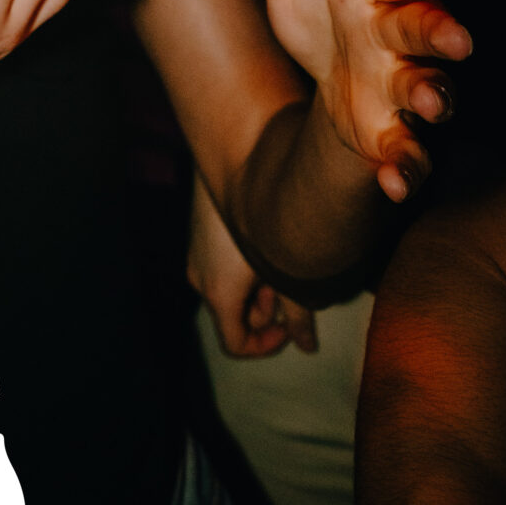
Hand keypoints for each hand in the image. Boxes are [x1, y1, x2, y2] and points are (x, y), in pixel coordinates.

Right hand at [187, 174, 316, 358]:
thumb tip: (309, 348)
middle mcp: (200, 278)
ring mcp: (196, 253)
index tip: (290, 328)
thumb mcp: (285, 269)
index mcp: (218, 293)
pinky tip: (268, 239)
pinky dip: (246, 266)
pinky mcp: (199, 234)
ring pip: (229, 289)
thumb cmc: (262, 215)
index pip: (235, 344)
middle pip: (234, 316)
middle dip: (266, 308)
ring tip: (281, 255)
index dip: (266, 345)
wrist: (235, 156)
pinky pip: (222, 266)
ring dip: (257, 285)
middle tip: (290, 281)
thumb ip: (298, 312)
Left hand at [253, 0, 469, 201]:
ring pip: (426, 88)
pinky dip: (405, 168)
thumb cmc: (318, 17)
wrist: (327, 79)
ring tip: (429, 104)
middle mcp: (393, 36)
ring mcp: (398, 85)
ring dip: (430, 95)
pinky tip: (392, 181)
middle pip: (420, 29)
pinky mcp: (394, 133)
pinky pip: (409, 153)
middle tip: (457, 38)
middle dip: (438, 32)